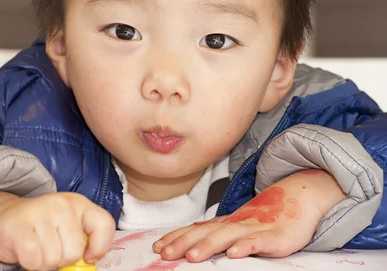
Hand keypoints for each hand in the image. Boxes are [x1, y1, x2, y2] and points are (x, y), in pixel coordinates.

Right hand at [0, 191, 114, 270]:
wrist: (4, 218)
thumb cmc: (42, 229)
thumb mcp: (68, 227)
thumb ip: (83, 240)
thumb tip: (88, 263)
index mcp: (78, 203)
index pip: (105, 225)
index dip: (100, 247)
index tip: (87, 256)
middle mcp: (61, 204)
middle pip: (75, 251)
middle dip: (62, 259)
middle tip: (50, 248)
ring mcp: (39, 212)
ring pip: (53, 258)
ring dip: (44, 262)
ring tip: (36, 247)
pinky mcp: (18, 226)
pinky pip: (34, 259)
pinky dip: (31, 263)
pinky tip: (25, 251)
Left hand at [152, 169, 345, 261]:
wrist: (298, 199)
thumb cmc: (264, 218)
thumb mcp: (237, 227)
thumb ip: (215, 234)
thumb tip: (189, 242)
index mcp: (225, 223)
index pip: (196, 229)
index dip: (176, 237)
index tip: (157, 247)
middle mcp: (235, 223)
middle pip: (205, 232)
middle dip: (183, 243)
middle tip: (165, 254)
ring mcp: (254, 228)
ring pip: (227, 236)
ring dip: (208, 246)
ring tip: (191, 256)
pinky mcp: (274, 236)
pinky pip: (258, 242)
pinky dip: (245, 247)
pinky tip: (234, 254)